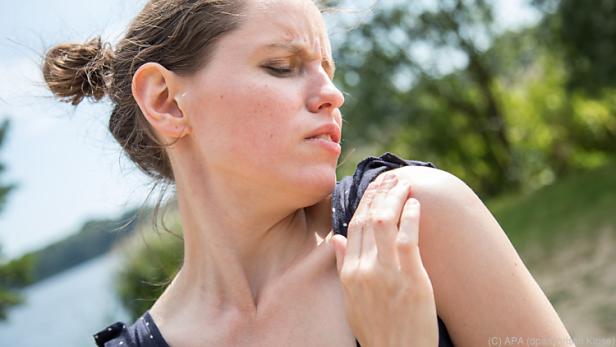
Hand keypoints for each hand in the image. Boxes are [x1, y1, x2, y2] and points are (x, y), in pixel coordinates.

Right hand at [331, 172, 437, 346]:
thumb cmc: (377, 330)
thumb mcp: (351, 301)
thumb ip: (343, 268)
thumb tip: (336, 240)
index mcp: (350, 273)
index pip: (353, 227)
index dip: (364, 204)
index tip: (372, 188)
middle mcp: (364, 269)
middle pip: (369, 220)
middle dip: (379, 194)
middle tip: (390, 178)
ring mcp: (387, 272)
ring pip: (386, 223)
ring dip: (395, 198)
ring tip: (404, 183)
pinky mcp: (411, 277)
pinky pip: (409, 238)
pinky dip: (412, 217)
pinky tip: (416, 204)